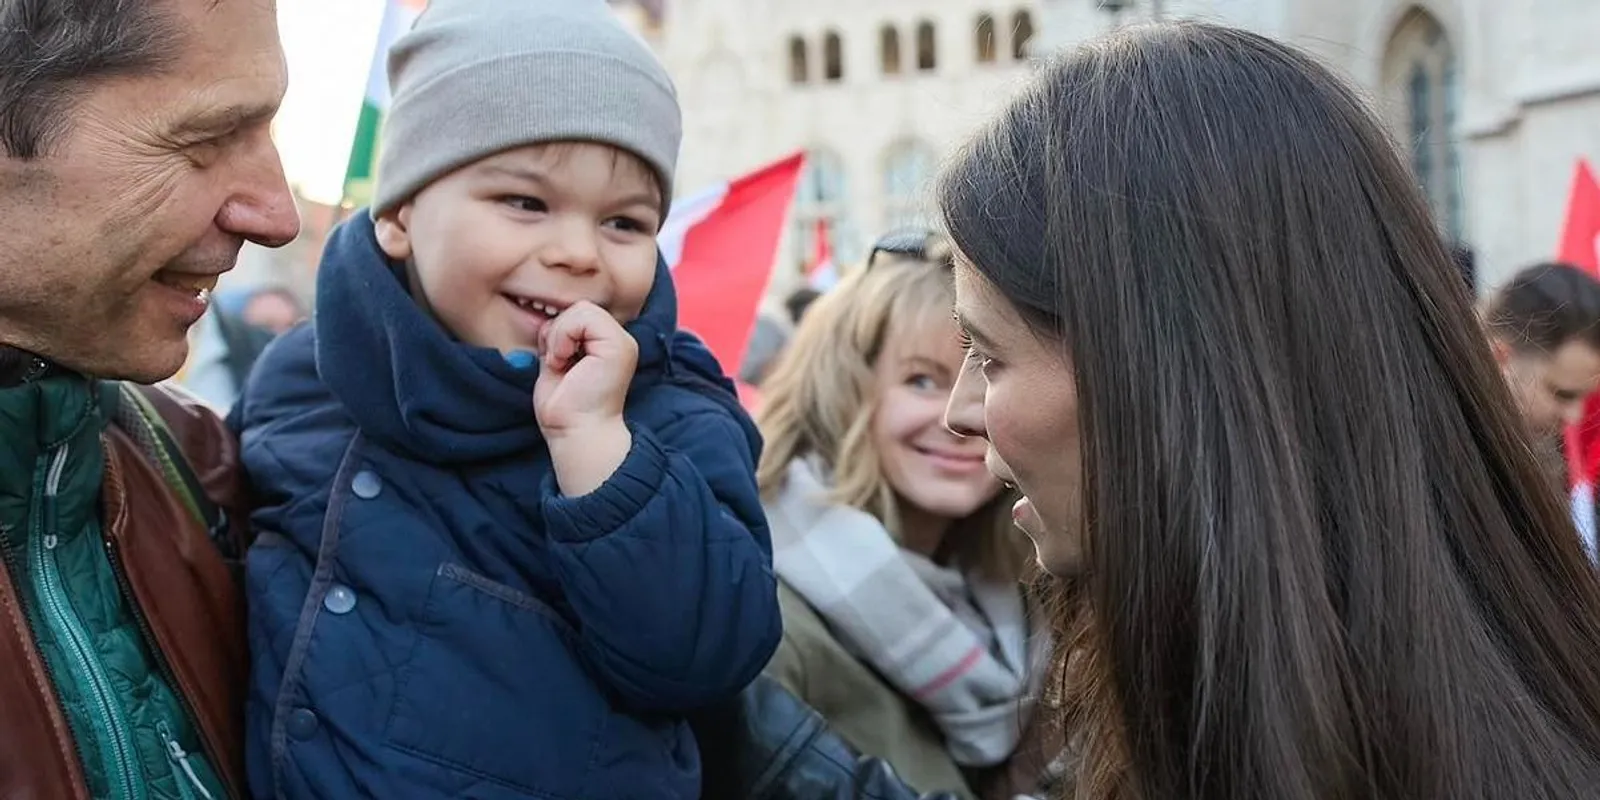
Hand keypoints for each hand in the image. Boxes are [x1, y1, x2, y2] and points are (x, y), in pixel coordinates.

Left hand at [533, 301, 637, 435]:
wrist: (576, 433)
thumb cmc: (565, 408)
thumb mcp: (556, 361)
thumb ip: (558, 338)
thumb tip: (546, 319)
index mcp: (606, 346)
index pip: (578, 315)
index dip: (558, 332)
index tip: (556, 361)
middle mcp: (619, 341)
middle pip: (580, 308)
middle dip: (558, 332)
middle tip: (557, 362)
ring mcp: (622, 342)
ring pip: (581, 309)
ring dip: (559, 335)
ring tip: (561, 362)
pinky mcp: (618, 346)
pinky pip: (583, 317)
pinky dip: (563, 336)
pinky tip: (564, 361)